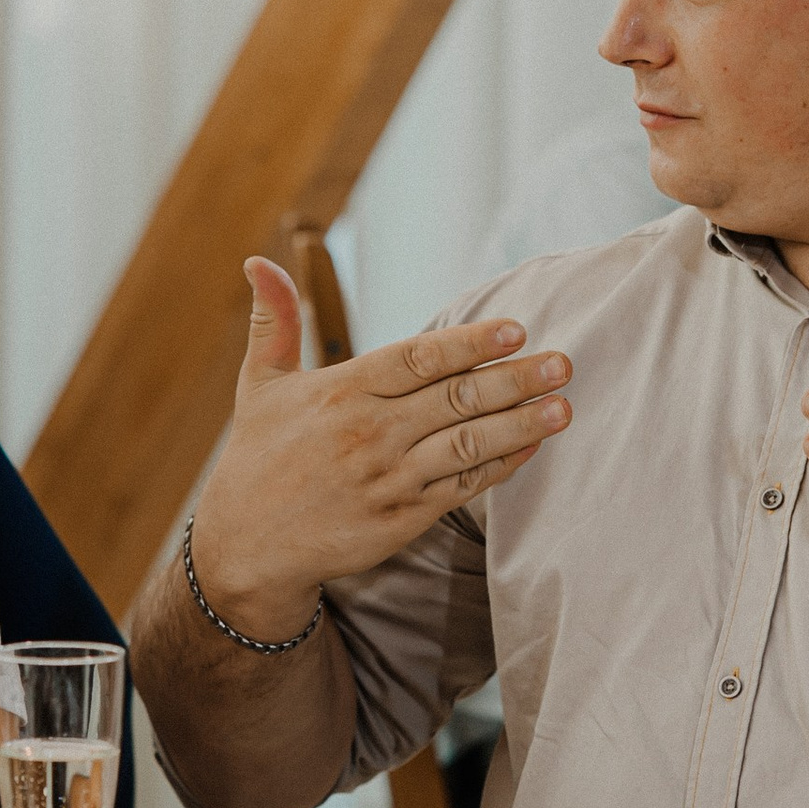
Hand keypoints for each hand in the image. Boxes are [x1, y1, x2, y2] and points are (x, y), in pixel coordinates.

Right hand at [188, 257, 573, 636]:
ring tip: (563, 407)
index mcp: (341, 392)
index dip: (469, 343)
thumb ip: (274, 321)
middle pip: (455, 399)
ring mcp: (387, 480)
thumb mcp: (259, 384)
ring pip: (467, 446)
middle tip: (563, 363)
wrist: (245, 546)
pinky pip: (461, 488)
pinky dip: (499, 468)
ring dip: (520, 426)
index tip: (515, 329)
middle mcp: (368, 434)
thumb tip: (258, 262)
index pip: (417, 359)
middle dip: (515, 379)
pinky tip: (530, 449)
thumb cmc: (258, 456)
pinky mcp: (400, 520)